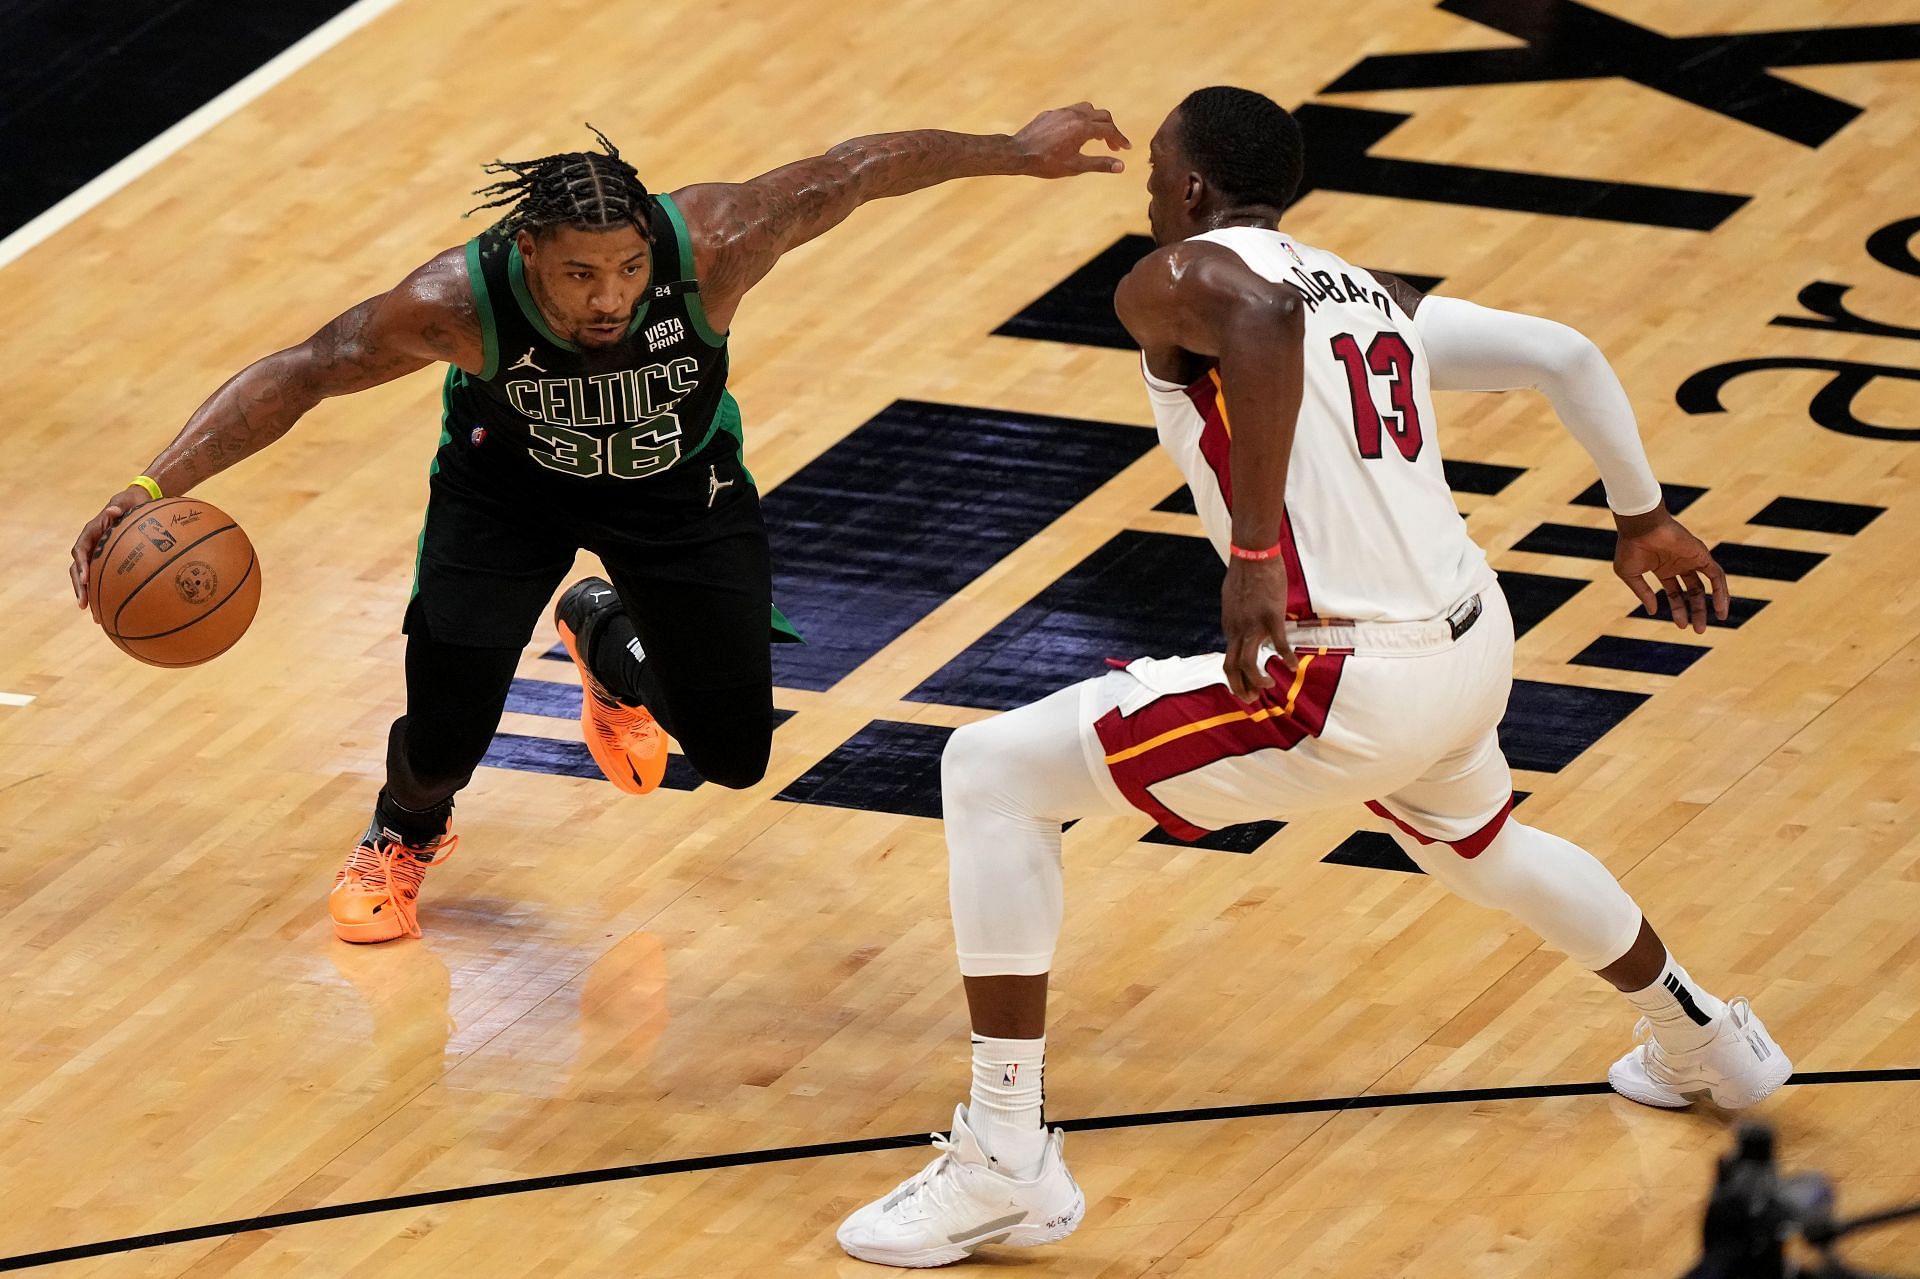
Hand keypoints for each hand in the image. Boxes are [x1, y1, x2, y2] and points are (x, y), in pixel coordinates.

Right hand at [71, 485, 152, 610]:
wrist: (138, 503)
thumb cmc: (135, 503)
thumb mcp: (130, 502)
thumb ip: (121, 506)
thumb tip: (113, 510)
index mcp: (92, 531)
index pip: (81, 549)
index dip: (81, 565)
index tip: (85, 579)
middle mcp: (90, 544)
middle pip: (78, 568)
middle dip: (80, 587)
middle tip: (84, 604)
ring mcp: (96, 553)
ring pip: (86, 577)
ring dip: (87, 595)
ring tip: (94, 615)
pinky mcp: (105, 560)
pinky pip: (100, 578)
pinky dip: (102, 593)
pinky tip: (109, 610)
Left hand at [1013, 103, 1130, 177]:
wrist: (1018, 153)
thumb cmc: (1046, 162)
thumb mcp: (1076, 166)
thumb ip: (1100, 164)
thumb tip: (1121, 166)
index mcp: (1083, 127)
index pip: (1109, 130)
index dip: (1120, 139)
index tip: (1126, 148)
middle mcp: (1075, 114)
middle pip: (1102, 116)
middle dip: (1111, 130)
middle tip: (1113, 146)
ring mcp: (1062, 111)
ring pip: (1088, 109)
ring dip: (1097, 121)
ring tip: (1097, 137)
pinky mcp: (1051, 114)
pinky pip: (1072, 111)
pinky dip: (1082, 119)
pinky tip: (1076, 133)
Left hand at [1221, 556, 1296, 701]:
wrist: (1252, 554)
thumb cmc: (1245, 573)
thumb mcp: (1233, 598)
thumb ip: (1236, 615)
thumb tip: (1240, 621)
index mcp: (1229, 626)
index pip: (1228, 659)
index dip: (1236, 676)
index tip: (1247, 684)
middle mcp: (1236, 630)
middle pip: (1230, 668)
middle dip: (1240, 688)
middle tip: (1252, 699)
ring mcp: (1253, 625)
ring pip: (1247, 663)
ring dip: (1257, 680)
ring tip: (1269, 685)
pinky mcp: (1271, 618)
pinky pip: (1279, 645)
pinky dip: (1286, 659)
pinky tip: (1293, 666)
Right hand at [1613, 503, 1729, 633]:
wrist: (1641, 526)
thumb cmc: (1630, 547)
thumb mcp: (1630, 575)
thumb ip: (1642, 593)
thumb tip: (1653, 611)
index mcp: (1662, 568)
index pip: (1674, 593)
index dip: (1677, 609)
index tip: (1680, 625)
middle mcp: (1679, 565)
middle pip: (1692, 592)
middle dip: (1695, 611)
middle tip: (1698, 630)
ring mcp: (1691, 560)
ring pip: (1706, 586)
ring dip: (1711, 604)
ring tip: (1714, 621)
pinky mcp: (1702, 555)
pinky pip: (1717, 576)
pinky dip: (1721, 592)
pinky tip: (1720, 607)